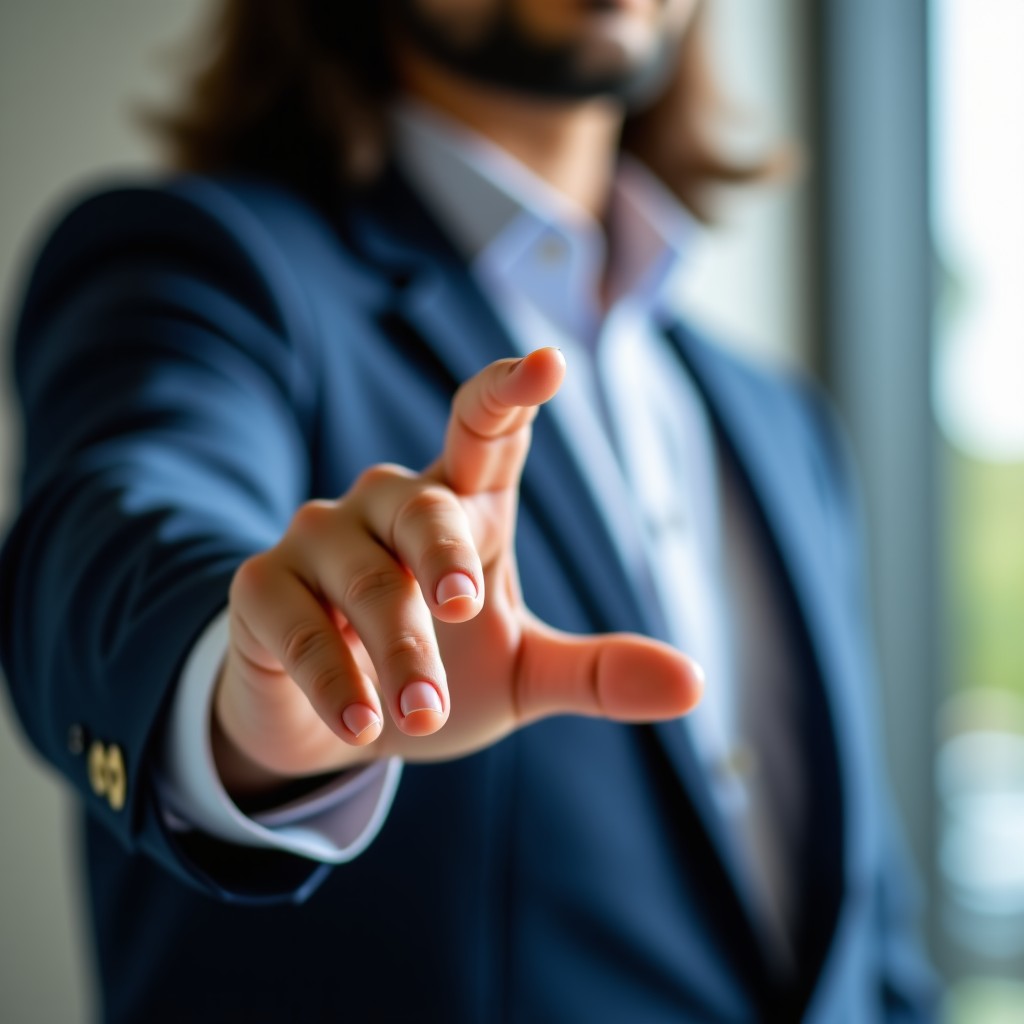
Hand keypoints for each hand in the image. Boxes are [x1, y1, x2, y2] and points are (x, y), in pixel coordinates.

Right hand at [212, 348, 701, 794]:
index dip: (511, 391)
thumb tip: (695, 686)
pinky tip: (360, 723)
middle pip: (425, 505)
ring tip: (419, 715)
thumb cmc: (434, 674)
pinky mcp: (264, 589)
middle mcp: (388, 508)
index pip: (483, 429)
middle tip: (467, 610)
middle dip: (446, 557)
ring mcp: (319, 541)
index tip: (548, 364)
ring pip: (364, 573)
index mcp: (461, 508)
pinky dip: (332, 675)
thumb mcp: (523, 675)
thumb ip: (597, 674)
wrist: (331, 722)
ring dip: (398, 645)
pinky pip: (297, 623)